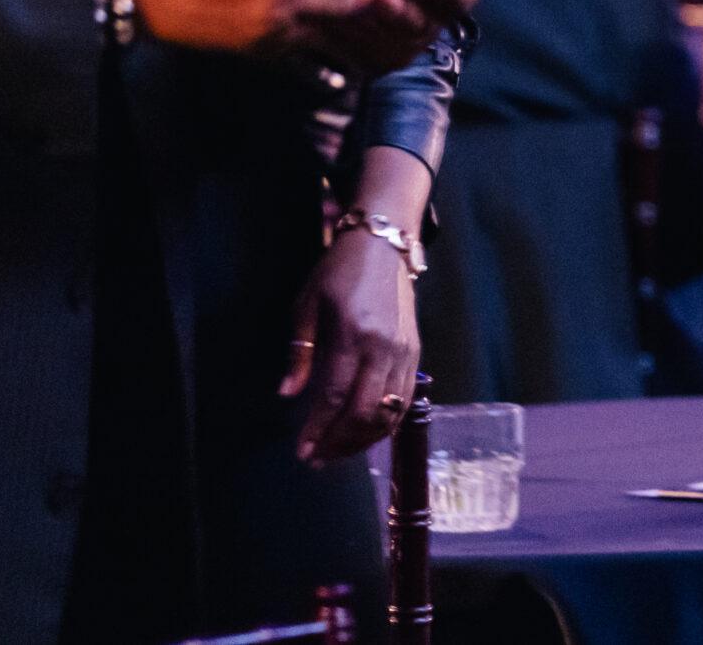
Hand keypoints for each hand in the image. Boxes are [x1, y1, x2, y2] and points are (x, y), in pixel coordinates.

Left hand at [281, 224, 419, 462]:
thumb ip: (300, 352)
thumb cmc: (339, 271)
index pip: (336, 396)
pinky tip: (367, 431)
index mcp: (354, 334)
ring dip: (364, 438)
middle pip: (365, 412)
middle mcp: (384, 347)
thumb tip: (287, 395)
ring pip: (389, 411)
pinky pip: (405, 398)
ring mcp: (404, 351)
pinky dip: (386, 421)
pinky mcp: (415, 351)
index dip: (318, 429)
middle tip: (318, 458)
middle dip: (340, 442)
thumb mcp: (307, 304)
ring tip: (339, 450)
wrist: (386, 243)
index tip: (302, 452)